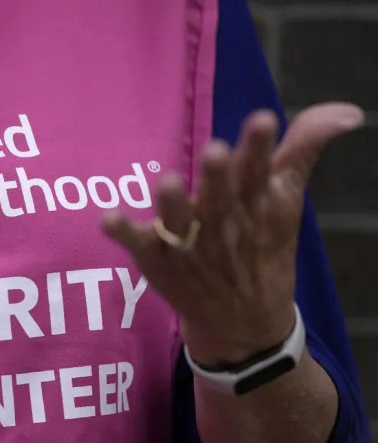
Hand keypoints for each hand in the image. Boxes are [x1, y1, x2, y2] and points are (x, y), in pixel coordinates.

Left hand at [102, 103, 363, 365]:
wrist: (243, 320)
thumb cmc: (261, 245)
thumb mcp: (286, 200)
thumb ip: (303, 149)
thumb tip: (346, 111)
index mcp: (256, 204)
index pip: (260, 172)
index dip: (260, 147)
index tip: (262, 120)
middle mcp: (222, 224)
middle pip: (220, 197)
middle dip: (218, 176)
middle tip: (215, 151)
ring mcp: (188, 244)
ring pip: (179, 222)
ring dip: (174, 204)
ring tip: (169, 182)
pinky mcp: (157, 259)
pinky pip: (137, 245)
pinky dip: (124, 232)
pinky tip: (107, 218)